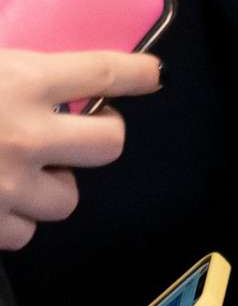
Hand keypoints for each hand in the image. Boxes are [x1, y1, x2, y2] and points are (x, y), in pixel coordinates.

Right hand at [0, 50, 161, 248]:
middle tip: (71, 132)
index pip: (104, 72)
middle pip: (108, 144)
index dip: (137, 74)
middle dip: (96, 137)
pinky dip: (13, 219)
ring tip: (18, 171)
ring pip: (66, 199)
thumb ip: (19, 74)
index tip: (153, 75)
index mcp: (21, 83)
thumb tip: (52, 80)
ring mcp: (6, 186)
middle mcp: (26, 136)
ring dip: (49, 187)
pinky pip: (24, 232)